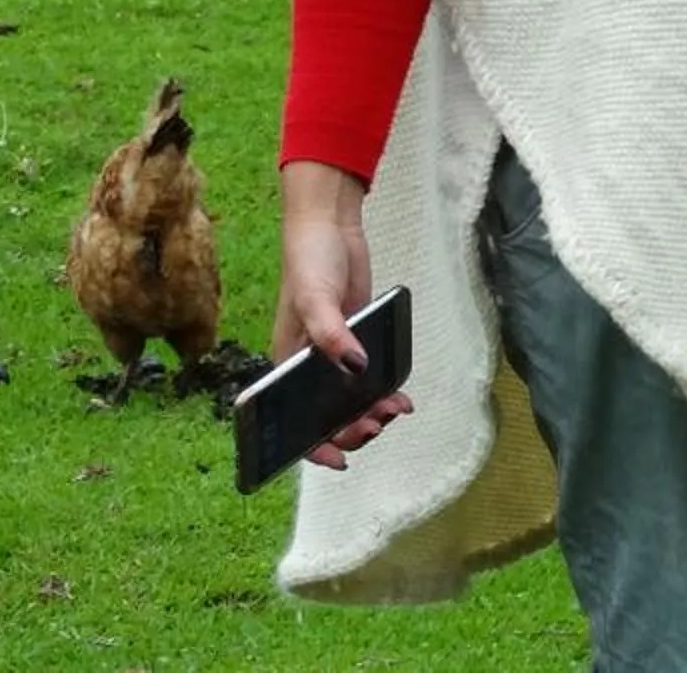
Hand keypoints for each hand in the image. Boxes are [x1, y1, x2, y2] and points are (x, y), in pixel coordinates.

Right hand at [272, 160, 411, 469]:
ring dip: (370, 413)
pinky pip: (370, 375)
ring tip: (395, 412)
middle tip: (377, 425)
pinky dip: (384, 389)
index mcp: (285, 363)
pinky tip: (401, 395)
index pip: (292, 419)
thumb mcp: (316, 298)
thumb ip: (332, 334)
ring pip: (350, 399)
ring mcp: (334, 353)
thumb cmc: (309, 262)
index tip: (338, 459)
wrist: (331, 228)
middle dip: (350, 429)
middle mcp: (307, 365)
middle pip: (325, 415)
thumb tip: (356, 368)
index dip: (312, 446)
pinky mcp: (357, 338)